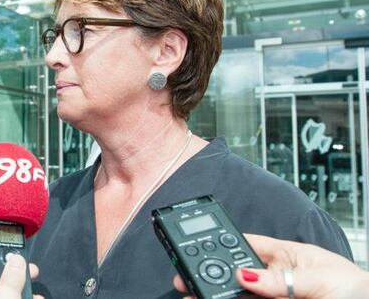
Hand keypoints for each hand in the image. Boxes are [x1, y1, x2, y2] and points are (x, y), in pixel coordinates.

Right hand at [172, 234, 368, 298]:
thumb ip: (283, 279)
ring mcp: (275, 298)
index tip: (196, 248)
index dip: (220, 244)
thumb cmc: (358, 290)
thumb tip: (247, 275)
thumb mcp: (321, 279)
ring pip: (237, 295)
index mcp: (287, 256)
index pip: (247, 244)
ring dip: (213, 294)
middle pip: (235, 273)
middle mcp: (277, 279)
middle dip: (209, 273)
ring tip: (193, 295)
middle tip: (185, 278)